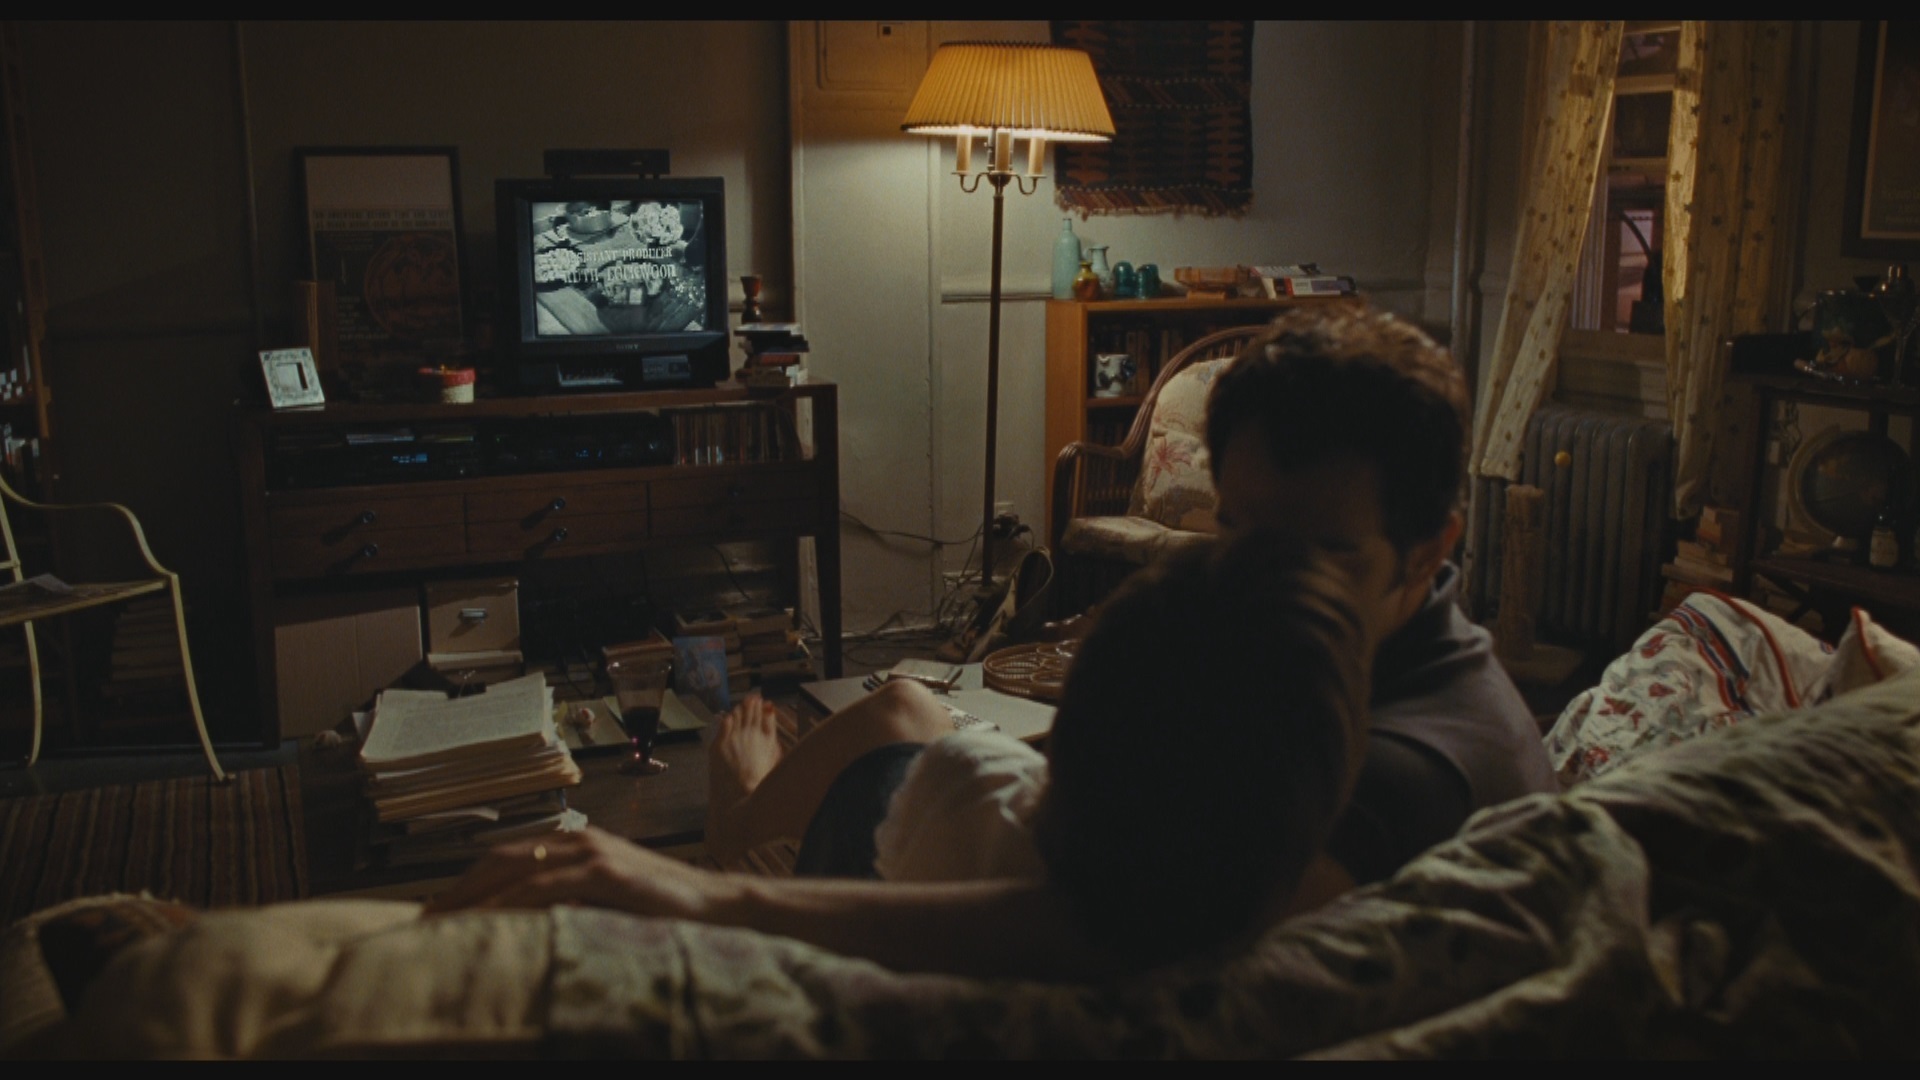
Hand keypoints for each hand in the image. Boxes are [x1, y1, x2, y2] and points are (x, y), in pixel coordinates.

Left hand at [421, 825, 730, 918]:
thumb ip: (573, 900)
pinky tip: (485, 920)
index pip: (509, 857)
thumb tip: (528, 925)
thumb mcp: (610, 900)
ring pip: (515, 870)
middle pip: (501, 859)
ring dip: (472, 898)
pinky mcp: (606, 872)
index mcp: (578, 842)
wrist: (717, 903)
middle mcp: (580, 840)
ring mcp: (593, 853)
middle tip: (420, 919)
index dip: (468, 882)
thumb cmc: (667, 908)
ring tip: (439, 925)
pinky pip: (545, 886)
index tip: (436, 909)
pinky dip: (510, 903)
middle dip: (457, 889)